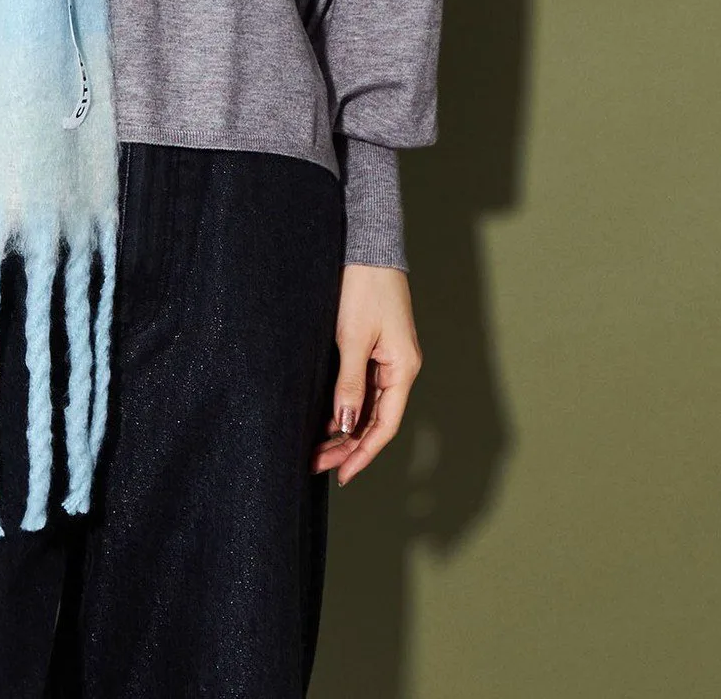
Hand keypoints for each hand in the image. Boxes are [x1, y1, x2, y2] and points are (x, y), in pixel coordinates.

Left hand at [310, 264, 421, 484]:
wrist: (367, 247)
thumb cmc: (363, 287)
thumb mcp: (352, 337)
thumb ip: (349, 383)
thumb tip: (346, 425)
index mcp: (403, 368)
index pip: (385, 425)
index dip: (364, 453)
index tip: (342, 474)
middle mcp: (399, 368)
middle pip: (376, 419)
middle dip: (349, 445)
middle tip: (318, 464)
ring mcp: (388, 357)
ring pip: (368, 405)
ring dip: (346, 427)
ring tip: (317, 448)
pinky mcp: (374, 346)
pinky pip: (363, 386)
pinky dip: (346, 405)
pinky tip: (327, 418)